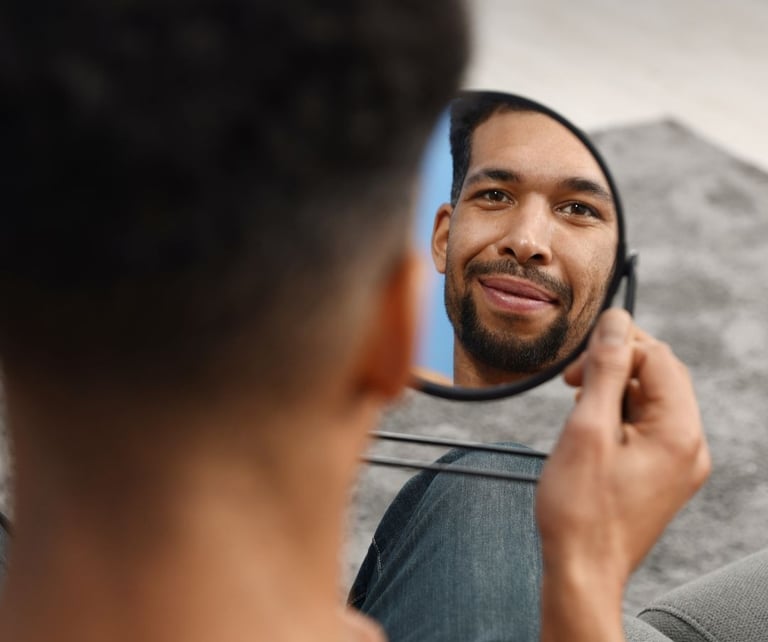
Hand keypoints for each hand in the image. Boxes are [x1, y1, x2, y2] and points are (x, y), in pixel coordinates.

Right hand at [536, 309, 709, 640]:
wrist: (582, 570)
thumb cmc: (580, 509)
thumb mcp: (586, 429)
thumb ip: (604, 370)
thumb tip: (615, 322)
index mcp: (679, 432)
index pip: (658, 358)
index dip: (617, 348)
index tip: (575, 365)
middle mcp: (690, 446)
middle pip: (661, 376)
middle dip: (616, 366)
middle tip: (572, 380)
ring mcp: (679, 463)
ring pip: (653, 400)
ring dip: (615, 391)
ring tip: (577, 408)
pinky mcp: (663, 475)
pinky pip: (648, 426)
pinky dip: (619, 415)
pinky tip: (591, 428)